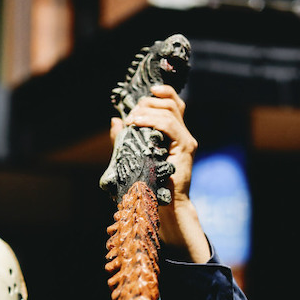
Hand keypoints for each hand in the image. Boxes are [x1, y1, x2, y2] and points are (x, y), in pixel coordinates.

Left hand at [121, 84, 209, 262]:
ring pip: (170, 111)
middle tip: (132, 114)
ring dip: (148, 111)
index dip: (162, 93)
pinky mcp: (185, 148)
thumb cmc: (149, 186)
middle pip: (172, 104)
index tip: (146, 92)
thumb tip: (115, 121)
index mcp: (173, 135)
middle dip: (149, 102)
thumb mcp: (133, 158)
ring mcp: (185, 141)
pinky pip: (170, 126)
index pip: (173, 104)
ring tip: (133, 119)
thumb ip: (125, 140)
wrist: (165, 208)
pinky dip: (153, 121)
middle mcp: (182, 135)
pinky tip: (138, 124)